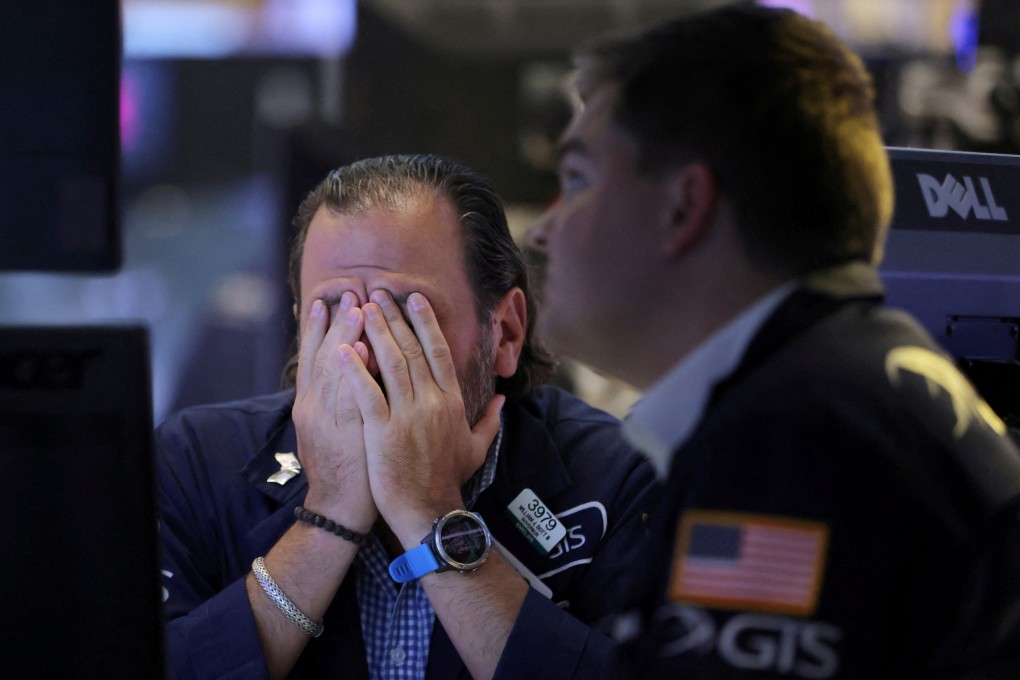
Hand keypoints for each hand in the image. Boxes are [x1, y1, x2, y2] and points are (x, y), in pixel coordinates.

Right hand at [292, 292, 375, 531]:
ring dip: (346, 338)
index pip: (311, 358)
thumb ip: (336, 397)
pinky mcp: (345, 436)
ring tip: (358, 308)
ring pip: (334, 372)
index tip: (325, 299)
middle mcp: (312, 408)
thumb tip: (351, 364)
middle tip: (348, 292)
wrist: (337, 509)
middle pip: (322, 357)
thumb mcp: (329, 429)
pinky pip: (351, 399)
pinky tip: (367, 350)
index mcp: (308, 405)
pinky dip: (358, 374)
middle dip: (335, 323)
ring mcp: (326, 422)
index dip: (317, 328)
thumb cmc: (342, 468)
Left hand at [338, 290, 503, 545]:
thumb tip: (503, 399)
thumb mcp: (476, 448)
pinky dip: (354, 370)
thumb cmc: (449, 481)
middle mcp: (432, 402)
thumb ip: (490, 420)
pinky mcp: (383, 432)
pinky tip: (341, 350)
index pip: (438, 352)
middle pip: (412, 349)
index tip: (413, 299)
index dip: (425, 322)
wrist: (429, 513)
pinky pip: (367, 394)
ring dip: (375, 332)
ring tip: (361, 307)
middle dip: (394, 318)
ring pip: (391, 364)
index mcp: (452, 402)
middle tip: (378, 292)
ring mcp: (408, 416)